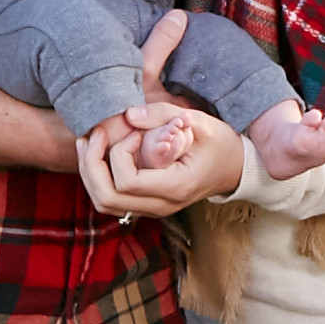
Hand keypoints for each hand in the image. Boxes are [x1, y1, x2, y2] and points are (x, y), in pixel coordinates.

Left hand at [78, 101, 242, 216]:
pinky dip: (98, 178)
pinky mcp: (146, 203)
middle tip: (96, 134)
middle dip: (91, 164)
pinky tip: (98, 152)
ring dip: (90, 172)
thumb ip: (163, 115)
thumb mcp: (199, 122)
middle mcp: (161, 205)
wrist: (234, 169)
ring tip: (90, 142)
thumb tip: (129, 115)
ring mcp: (152, 208)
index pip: (127, 182)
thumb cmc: (220, 144)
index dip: (119, 153)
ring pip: (104, 203)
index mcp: (175, 187)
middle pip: (107, 198)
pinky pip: (112, 199)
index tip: (133, 130)